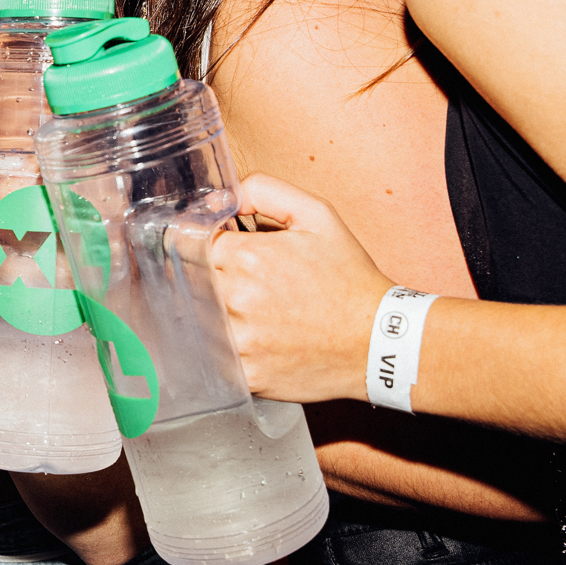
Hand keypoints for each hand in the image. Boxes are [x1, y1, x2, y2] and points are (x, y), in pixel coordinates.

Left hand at [209, 173, 392, 403]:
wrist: (378, 341)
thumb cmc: (349, 278)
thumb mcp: (317, 216)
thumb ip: (264, 191)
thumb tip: (223, 195)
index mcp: (247, 257)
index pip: (189, 243)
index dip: (200, 243)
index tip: (215, 248)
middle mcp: (235, 299)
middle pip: (188, 280)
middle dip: (204, 275)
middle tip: (238, 279)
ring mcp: (238, 339)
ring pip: (196, 318)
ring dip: (210, 310)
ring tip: (250, 308)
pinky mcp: (245, 373)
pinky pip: (213, 354)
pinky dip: (224, 344)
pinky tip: (252, 336)